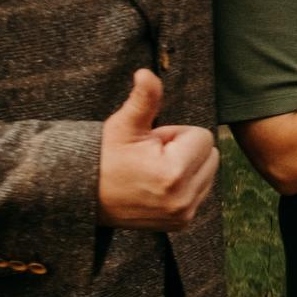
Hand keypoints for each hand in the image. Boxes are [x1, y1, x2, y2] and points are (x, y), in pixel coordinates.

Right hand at [97, 68, 219, 230]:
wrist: (85, 196)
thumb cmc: (105, 156)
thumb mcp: (123, 124)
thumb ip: (144, 98)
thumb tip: (146, 73)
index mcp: (174, 173)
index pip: (202, 136)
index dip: (175, 134)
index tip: (150, 145)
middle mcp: (183, 199)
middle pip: (210, 154)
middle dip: (185, 150)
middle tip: (151, 158)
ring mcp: (183, 214)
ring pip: (208, 172)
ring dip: (187, 166)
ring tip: (153, 171)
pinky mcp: (181, 223)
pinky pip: (201, 190)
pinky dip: (186, 184)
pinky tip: (158, 186)